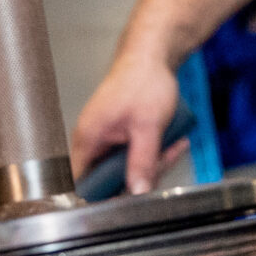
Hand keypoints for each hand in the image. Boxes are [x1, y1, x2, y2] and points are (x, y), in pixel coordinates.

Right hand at [71, 50, 185, 194]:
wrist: (151, 56)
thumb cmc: (144, 82)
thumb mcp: (148, 127)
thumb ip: (142, 161)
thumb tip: (137, 192)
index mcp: (88, 139)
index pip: (81, 183)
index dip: (101, 197)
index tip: (126, 200)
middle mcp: (92, 141)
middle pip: (109, 179)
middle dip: (141, 175)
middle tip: (164, 161)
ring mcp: (105, 139)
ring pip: (126, 168)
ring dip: (153, 162)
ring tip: (175, 144)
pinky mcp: (118, 136)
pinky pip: (133, 155)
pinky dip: (153, 152)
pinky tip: (174, 141)